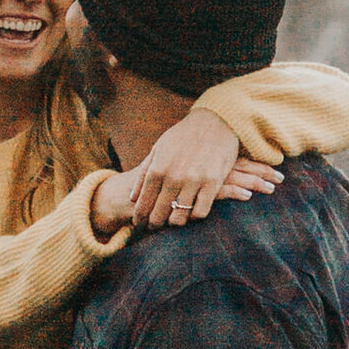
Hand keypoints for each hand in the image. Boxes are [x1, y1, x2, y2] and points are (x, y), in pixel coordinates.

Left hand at [127, 110, 280, 226]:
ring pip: (179, 217)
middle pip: (159, 214)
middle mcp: (174, 176)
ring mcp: (194, 180)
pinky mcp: (213, 183)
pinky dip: (194, 217)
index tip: (138, 224)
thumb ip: (143, 174)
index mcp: (158, 168)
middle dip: (154, 224)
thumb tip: (133, 199)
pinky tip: (191, 213)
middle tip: (154, 227)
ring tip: (172, 222)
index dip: (139, 218)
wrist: (215, 121)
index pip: (143, 203)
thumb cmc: (182, 136)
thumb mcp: (158, 149)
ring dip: (174, 223)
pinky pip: (200, 212)